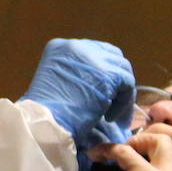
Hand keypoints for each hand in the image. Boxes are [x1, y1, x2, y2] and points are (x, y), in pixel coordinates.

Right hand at [18, 39, 135, 170]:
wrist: (44, 124)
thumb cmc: (44, 113)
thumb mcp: (55, 83)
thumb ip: (74, 74)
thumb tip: (97, 80)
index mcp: (60, 47)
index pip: (92, 51)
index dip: (101, 71)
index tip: (102, 91)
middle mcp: (76, 46)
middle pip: (110, 55)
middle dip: (115, 78)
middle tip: (112, 101)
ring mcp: (94, 58)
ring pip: (122, 70)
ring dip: (121, 93)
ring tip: (112, 114)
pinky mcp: (109, 74)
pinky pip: (127, 85)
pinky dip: (124, 103)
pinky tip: (112, 118)